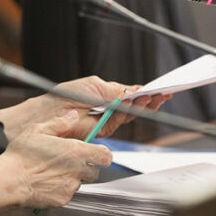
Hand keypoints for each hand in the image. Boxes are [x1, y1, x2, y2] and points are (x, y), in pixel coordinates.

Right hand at [0, 110, 112, 207]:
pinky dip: (62, 188)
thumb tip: (73, 116)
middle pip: (94, 171)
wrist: (11, 180)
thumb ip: (60, 122)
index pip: (105, 156)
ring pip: (81, 182)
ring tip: (54, 171)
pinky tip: (48, 182)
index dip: (102, 154)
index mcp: (75, 151)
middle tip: (70, 162)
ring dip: (73, 177)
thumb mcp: (38, 129)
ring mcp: (71, 186)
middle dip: (86, 167)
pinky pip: (68, 193)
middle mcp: (77, 169)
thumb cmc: (22, 154)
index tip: (95, 153)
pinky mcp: (63, 199)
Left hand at [30, 77, 171, 139]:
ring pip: (132, 113)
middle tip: (163, 93)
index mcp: (106, 93)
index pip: (130, 93)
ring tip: (153, 97)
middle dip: (150, 99)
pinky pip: (122, 120)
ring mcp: (108, 119)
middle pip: (135, 104)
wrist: (52, 112)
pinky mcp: (105, 129)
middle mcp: (109, 107)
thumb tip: (134, 91)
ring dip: (144, 104)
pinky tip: (138, 102)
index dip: (145, 91)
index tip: (159, 88)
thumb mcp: (95, 86)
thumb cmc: (66, 96)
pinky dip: (132, 111)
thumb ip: (116, 90)